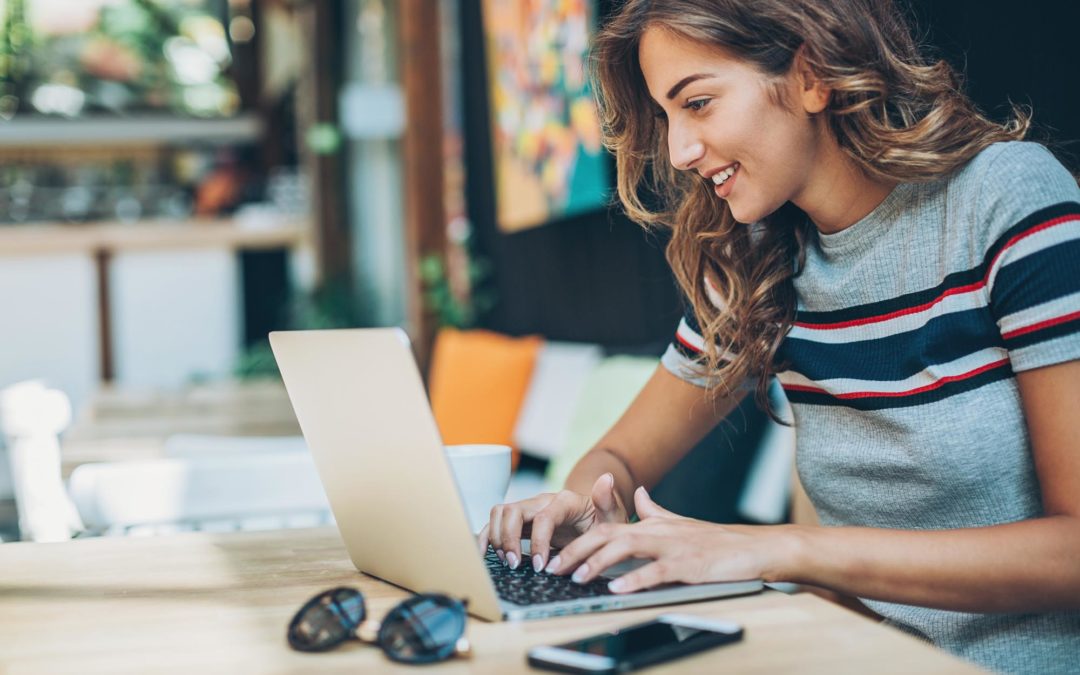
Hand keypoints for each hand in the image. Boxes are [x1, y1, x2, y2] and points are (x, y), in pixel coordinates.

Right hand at [477, 473, 627, 572]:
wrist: (596, 520)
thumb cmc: (604, 521)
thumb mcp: (613, 516)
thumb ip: (608, 500)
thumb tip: (607, 478)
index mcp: (564, 501)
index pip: (543, 517)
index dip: (538, 541)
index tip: (542, 566)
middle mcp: (542, 501)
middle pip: (513, 511)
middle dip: (509, 538)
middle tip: (516, 565)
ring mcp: (529, 509)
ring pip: (500, 513)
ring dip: (497, 537)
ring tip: (508, 562)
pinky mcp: (521, 521)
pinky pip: (496, 523)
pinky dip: (487, 536)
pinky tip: (487, 555)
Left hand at [547, 486, 795, 592]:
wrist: (755, 548)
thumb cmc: (718, 541)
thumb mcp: (681, 524)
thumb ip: (655, 510)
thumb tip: (639, 494)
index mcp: (652, 525)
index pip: (607, 528)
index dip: (578, 541)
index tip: (556, 556)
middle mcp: (658, 532)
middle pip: (608, 535)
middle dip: (577, 551)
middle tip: (554, 568)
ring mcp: (673, 547)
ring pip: (627, 549)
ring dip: (598, 563)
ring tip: (577, 577)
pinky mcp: (689, 565)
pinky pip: (657, 571)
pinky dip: (635, 579)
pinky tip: (617, 588)